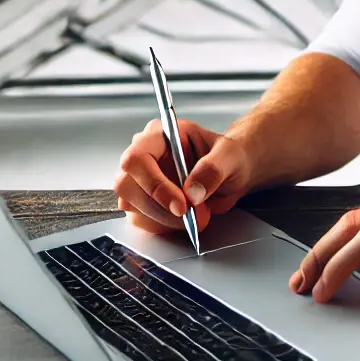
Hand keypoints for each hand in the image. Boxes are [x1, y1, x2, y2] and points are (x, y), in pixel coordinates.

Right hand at [115, 118, 248, 235]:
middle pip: (127, 186)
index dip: (154, 185)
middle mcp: (145, 155)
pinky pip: (140, 219)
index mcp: (160, 135)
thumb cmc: (228, 156)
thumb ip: (213, 168)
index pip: (137, 158)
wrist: (232, 172)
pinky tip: (183, 219)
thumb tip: (192, 191)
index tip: (181, 205)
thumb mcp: (230, 155)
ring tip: (195, 215)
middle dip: (159, 208)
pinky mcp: (143, 200)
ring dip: (163, 219)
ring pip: (131, 206)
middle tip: (191, 215)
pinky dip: (162, 225)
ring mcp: (140, 179)